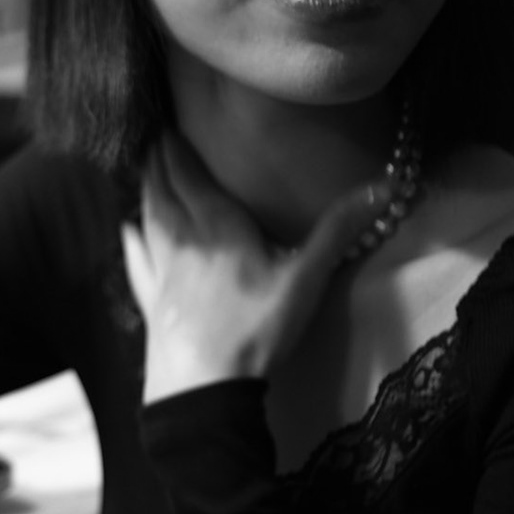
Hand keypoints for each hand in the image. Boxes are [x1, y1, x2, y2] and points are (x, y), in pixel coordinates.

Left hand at [120, 132, 393, 402]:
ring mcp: (160, 271)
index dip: (176, 150)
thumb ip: (339, 230)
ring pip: (147, 218)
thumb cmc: (254, 327)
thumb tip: (386, 186)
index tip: (168, 127)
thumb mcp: (306, 278)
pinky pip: (136, 258)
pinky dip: (132, 238)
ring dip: (145, 192)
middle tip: (155, 140)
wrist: (202, 386)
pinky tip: (127, 230)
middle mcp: (181, 238)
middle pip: (164, 190)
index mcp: (216, 224)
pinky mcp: (149, 302)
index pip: (188, 175)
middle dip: (159, 163)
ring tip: (144, 173)